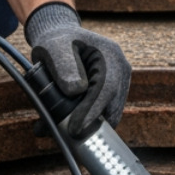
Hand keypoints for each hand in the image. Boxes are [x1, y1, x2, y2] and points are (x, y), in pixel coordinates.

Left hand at [23, 2, 131, 135]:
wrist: (62, 38)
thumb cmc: (56, 42)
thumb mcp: (53, 47)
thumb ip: (63, 65)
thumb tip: (76, 90)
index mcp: (110, 55)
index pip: (106, 89)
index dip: (91, 112)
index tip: (75, 129)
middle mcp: (121, 69)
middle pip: (112, 106)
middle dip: (90, 125)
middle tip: (63, 136)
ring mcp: (120, 82)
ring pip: (109, 113)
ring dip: (87, 125)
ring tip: (57, 130)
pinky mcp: (113, 93)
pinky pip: (104, 112)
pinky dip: (87, 121)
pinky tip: (65, 125)